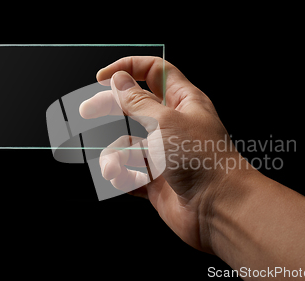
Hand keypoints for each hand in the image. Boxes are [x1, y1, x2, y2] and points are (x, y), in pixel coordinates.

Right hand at [79, 56, 256, 252]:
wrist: (218, 206)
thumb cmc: (203, 159)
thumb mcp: (166, 122)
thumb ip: (138, 102)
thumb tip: (120, 80)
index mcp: (183, 101)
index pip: (154, 72)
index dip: (128, 68)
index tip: (103, 76)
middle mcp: (173, 125)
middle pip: (134, 106)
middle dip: (109, 107)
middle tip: (86, 110)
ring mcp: (164, 153)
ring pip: (127, 144)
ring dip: (114, 156)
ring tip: (113, 168)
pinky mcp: (157, 179)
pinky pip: (129, 172)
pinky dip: (122, 176)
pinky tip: (122, 180)